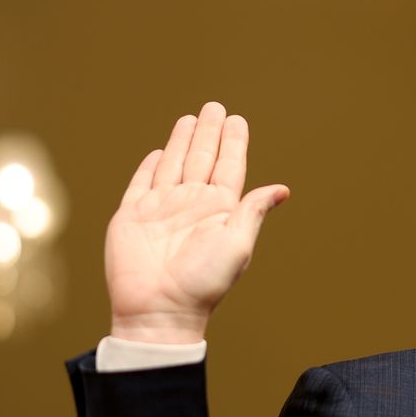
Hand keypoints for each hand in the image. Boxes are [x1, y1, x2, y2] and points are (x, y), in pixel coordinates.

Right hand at [105, 102, 289, 343]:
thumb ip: (252, 211)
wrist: (159, 309)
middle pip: (202, 158)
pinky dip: (151, 166)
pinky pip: (142, 183)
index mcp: (219, 210)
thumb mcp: (237, 245)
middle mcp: (191, 205)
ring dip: (182, 141)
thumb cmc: (203, 283)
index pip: (229, 166)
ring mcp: (161, 209)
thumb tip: (282, 189)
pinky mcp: (133, 215)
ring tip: (190, 119)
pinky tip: (159, 153)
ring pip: (174, 164)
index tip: (237, 120)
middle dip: (208, 132)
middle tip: (215, 106)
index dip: (233, 142)